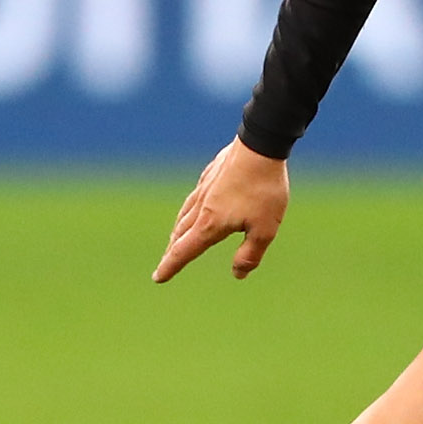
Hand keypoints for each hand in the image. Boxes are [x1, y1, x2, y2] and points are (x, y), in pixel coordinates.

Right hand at [153, 140, 290, 282]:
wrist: (261, 145)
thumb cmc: (264, 190)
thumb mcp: (265, 230)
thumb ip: (250, 255)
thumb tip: (238, 274)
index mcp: (211, 224)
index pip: (184, 251)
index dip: (170, 266)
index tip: (158, 278)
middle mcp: (202, 207)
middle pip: (180, 233)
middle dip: (172, 250)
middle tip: (166, 262)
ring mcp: (205, 188)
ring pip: (185, 213)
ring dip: (178, 230)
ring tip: (176, 237)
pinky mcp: (212, 173)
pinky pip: (196, 195)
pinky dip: (190, 207)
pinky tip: (196, 204)